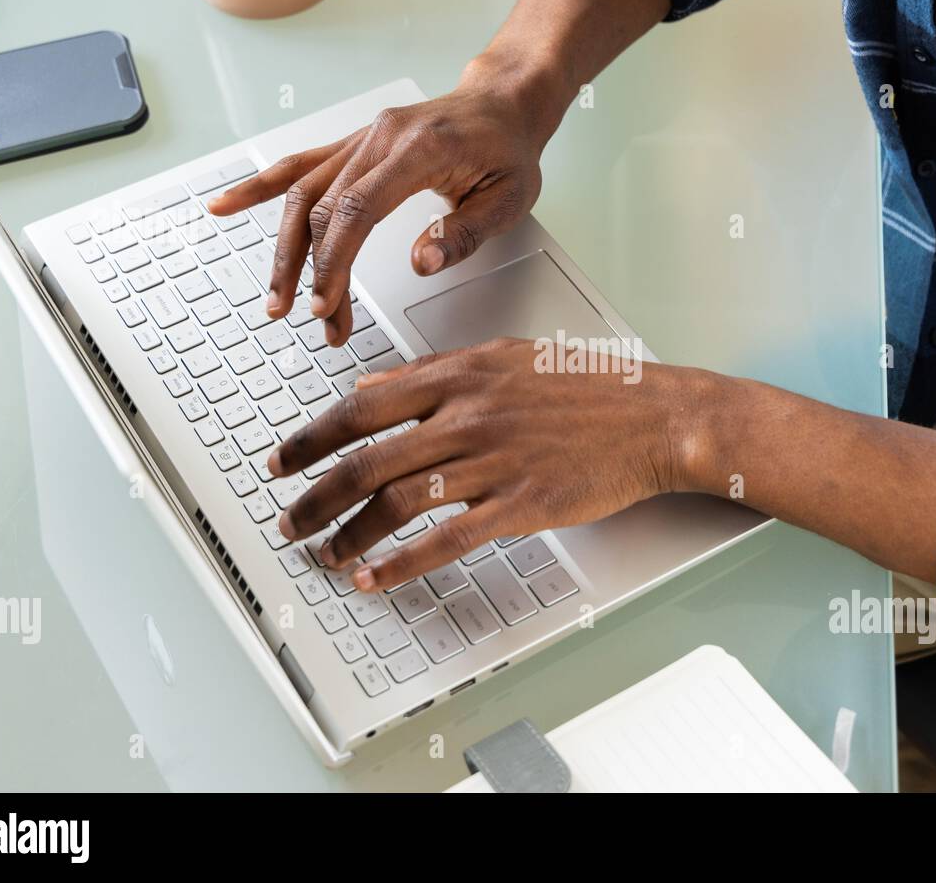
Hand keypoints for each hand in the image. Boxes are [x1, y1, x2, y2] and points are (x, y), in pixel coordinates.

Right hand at [205, 79, 548, 345]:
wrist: (501, 105)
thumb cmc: (507, 152)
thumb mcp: (509, 200)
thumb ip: (464, 233)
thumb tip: (420, 264)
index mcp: (417, 151)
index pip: (357, 209)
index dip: (334, 260)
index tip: (325, 304)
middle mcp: (379, 139)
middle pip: (321, 207)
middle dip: (310, 272)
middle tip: (313, 321)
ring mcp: (361, 139)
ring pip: (301, 192)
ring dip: (284, 250)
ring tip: (276, 299)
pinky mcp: (352, 147)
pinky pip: (298, 165)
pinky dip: (259, 187)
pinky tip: (224, 206)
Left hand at [267, 338, 716, 591]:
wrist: (653, 417)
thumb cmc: (586, 387)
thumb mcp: (502, 359)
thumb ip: (431, 373)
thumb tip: (370, 387)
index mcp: (459, 376)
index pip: (362, 407)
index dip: (311, 437)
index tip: (282, 460)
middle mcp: (467, 417)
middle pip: (367, 460)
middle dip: (315, 496)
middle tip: (288, 520)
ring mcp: (493, 462)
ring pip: (397, 502)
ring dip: (349, 534)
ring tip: (325, 554)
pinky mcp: (520, 505)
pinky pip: (446, 540)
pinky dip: (401, 563)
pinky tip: (375, 577)